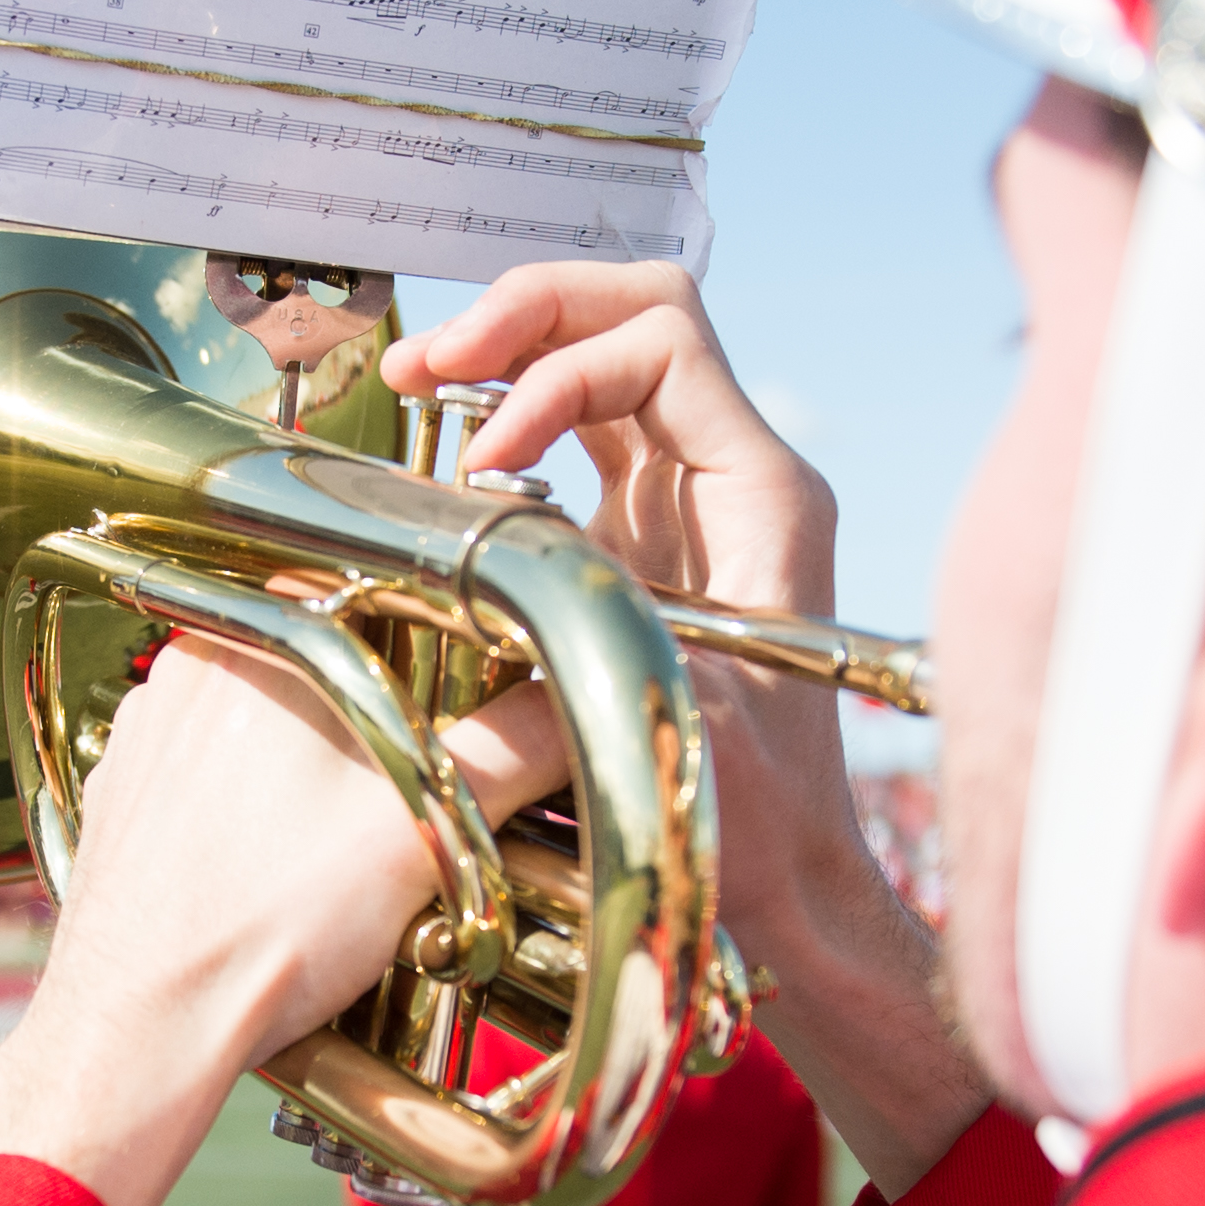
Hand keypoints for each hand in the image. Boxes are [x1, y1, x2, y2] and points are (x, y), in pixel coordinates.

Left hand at [0, 632, 566, 1205]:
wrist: (146, 1024)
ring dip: (316, 761)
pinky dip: (257, 806)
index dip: (438, 634)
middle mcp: (189, 668)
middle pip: (321, 658)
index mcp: (257, 639)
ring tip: (350, 839)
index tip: (473, 685)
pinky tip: (283, 865)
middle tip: (420, 783)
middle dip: (382, 712)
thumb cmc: (268, 923)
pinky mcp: (128, 798)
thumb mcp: (424, 827)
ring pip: (266, 718)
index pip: (372, 591)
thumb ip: (518, 746)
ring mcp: (148, 734)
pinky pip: (213, 774)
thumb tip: (581, 698)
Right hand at [389, 267, 995, 1196]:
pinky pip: (578, 430)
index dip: (561, 366)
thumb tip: (488, 537)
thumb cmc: (751, 824)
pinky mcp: (642, 540)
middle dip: (526, 315)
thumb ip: (594, 628)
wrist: (790, 891)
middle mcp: (734, 475)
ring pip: (600, 358)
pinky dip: (509, 414)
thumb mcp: (672, 717)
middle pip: (631, 314)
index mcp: (766, 493)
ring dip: (509, 351)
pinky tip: (442, 446)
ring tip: (415, 379)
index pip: (662, 340)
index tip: (488, 454)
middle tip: (428, 363)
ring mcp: (688, 502)